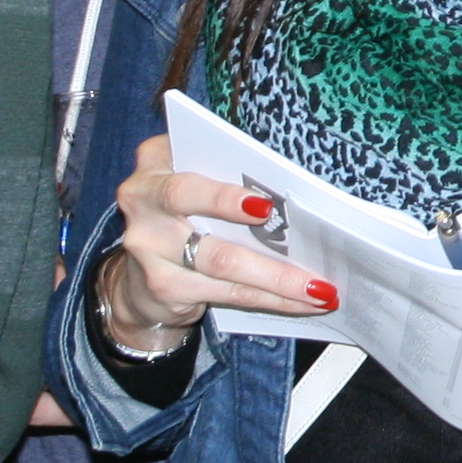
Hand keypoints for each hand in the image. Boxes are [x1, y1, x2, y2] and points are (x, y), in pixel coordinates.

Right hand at [98, 134, 332, 355]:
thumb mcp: (197, 183)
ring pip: (223, 261)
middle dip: (253, 228)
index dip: (224, 193)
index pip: (190, 167)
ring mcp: (149, 246)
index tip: (266, 205)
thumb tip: (294, 190)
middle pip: (201, 213)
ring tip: (319, 287)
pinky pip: (228, 292)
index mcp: (156, 160)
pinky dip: (272, 298)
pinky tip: (304, 302)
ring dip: (278, 277)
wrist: (141, 277)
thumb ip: (228, 175)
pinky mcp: (163, 285)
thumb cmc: (187, 214)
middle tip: (304, 245)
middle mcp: (144, 199)